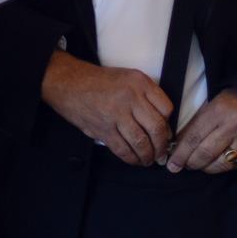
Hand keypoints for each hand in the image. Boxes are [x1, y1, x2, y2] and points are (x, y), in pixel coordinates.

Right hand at [41, 50, 173, 165]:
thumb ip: (145, 96)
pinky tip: (134, 160)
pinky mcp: (103, 129)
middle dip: (161, 146)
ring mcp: (116, 114)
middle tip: (162, 153)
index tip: (166, 134)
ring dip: (148, 156)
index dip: (168, 125)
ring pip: (142, 142)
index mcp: (138, 82)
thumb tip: (161, 122)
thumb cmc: (98, 81)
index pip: (166, 108)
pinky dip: (132, 159)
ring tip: (149, 159)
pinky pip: (123, 150)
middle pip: (157, 128)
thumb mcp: (127, 77)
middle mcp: (130, 97)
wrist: (68, 83)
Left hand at [166, 88, 236, 173]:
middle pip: (205, 153)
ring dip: (205, 168)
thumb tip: (174, 150)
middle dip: (190, 162)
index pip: (194, 137)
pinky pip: (234, 167)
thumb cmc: (226, 106)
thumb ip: (192, 127)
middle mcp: (236, 123)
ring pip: (220, 164)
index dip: (180, 153)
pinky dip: (222, 166)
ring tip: (198, 164)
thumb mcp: (207, 108)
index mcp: (219, 109)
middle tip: (183, 165)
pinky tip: (216, 161)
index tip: (172, 164)